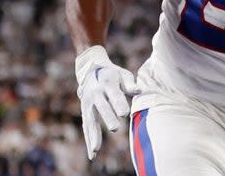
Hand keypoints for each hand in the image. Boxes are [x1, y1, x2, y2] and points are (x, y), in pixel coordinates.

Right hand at [75, 46, 136, 160]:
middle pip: (102, 107)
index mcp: (107, 82)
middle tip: (115, 128)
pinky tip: (92, 154)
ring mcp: (88, 103)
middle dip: (108, 117)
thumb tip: (140, 90)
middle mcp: (95, 94)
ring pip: (90, 120)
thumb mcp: (123, 74)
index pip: (114, 94)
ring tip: (95, 150)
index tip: (125, 113)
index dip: (119, 103)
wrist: (92, 70)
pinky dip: (89, 140)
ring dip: (93, 135)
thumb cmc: (114, 74)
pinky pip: (86, 127)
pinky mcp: (84, 111)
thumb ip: (130, 84)